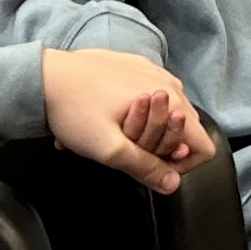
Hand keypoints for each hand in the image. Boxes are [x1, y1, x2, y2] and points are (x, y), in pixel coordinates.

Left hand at [41, 47, 210, 192]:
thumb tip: (171, 184)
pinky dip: (135, 111)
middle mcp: (169, 83)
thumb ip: (146, 168)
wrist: (46, 76)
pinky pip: (148, 95)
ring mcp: (152, 70)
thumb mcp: (111, 149)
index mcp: (172, 102)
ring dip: (145, 129)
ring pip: (166, 113)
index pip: (204, 146)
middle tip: (125, 148)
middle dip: (159, 146)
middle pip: (184, 130)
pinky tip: (106, 116)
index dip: (181, 166)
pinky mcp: (135, 65)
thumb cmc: (76, 109)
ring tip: (112, 131)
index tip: (152, 166)